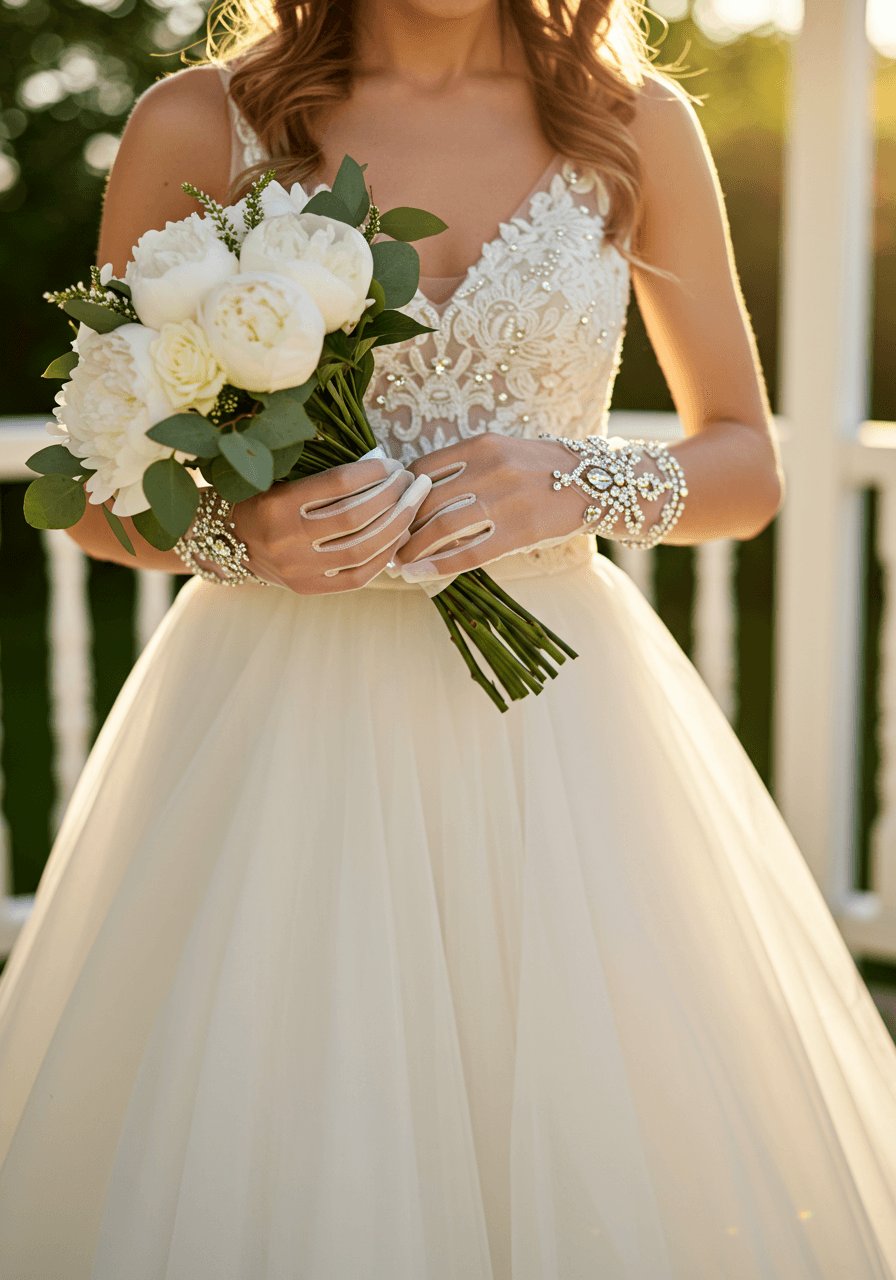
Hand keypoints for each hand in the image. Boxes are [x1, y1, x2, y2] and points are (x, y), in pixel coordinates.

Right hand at [231, 457, 431, 593]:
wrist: (227, 542)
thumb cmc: (261, 499)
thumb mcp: (280, 478)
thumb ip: (324, 477)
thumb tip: (382, 468)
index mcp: (276, 504)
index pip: (339, 484)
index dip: (373, 472)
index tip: (392, 464)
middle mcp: (285, 539)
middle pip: (356, 517)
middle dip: (393, 496)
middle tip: (411, 481)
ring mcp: (297, 569)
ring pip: (362, 548)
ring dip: (396, 524)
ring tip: (412, 505)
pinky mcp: (308, 588)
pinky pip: (358, 576)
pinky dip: (384, 555)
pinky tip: (398, 537)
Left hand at [392, 434, 587, 580]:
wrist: (598, 483)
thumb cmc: (544, 471)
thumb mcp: (504, 454)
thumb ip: (466, 467)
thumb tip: (419, 493)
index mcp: (482, 445)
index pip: (423, 468)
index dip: (400, 493)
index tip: (390, 510)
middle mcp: (490, 468)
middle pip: (426, 498)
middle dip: (399, 524)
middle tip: (385, 542)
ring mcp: (505, 501)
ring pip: (441, 526)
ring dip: (411, 547)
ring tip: (398, 561)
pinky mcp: (520, 532)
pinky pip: (469, 552)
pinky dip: (437, 565)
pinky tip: (417, 574)